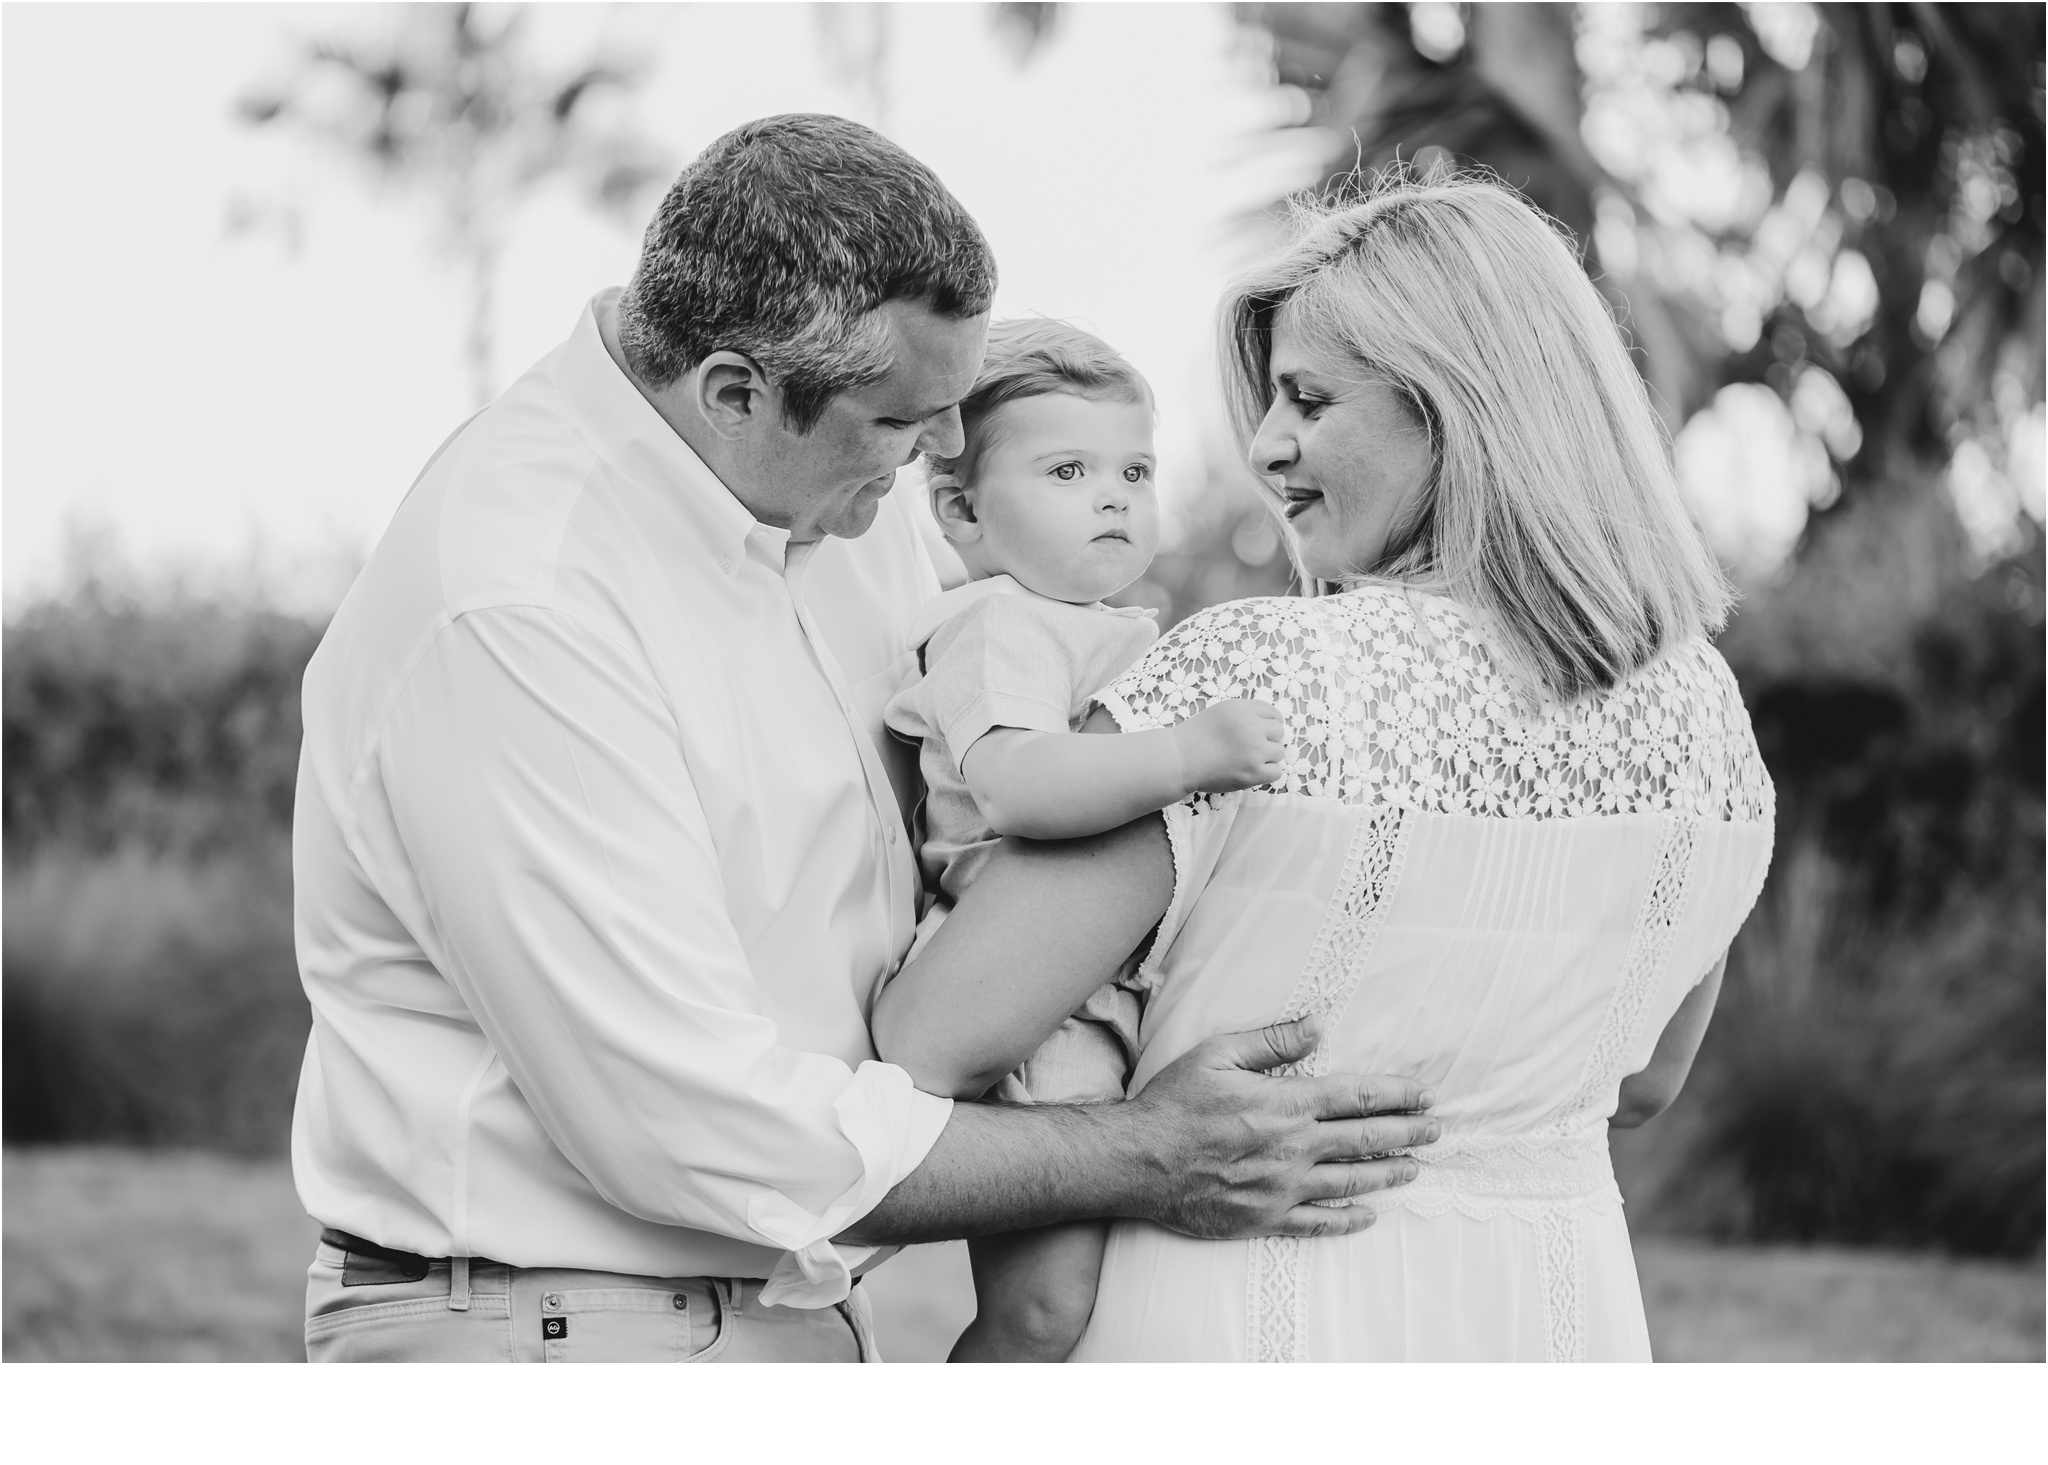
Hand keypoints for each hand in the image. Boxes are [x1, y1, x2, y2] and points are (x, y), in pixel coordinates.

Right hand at [1117, 1016, 1437, 1238]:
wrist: (1138, 1162)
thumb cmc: (1175, 1103)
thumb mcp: (1217, 1054)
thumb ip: (1271, 1041)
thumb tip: (1317, 1024)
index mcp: (1286, 1103)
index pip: (1356, 1097)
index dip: (1396, 1095)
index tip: (1424, 1094)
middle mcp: (1294, 1148)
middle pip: (1366, 1140)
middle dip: (1408, 1133)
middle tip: (1436, 1130)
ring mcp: (1284, 1188)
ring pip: (1352, 1181)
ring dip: (1389, 1174)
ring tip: (1415, 1168)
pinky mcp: (1266, 1219)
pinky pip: (1319, 1222)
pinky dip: (1349, 1219)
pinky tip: (1369, 1215)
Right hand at [1174, 699, 1284, 793]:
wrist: (1180, 760)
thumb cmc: (1198, 736)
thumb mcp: (1222, 711)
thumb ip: (1247, 712)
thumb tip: (1273, 722)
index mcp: (1243, 709)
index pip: (1273, 713)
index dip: (1267, 724)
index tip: (1259, 732)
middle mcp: (1251, 727)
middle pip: (1278, 732)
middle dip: (1267, 739)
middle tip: (1248, 748)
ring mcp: (1254, 750)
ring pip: (1278, 752)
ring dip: (1266, 757)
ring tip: (1246, 760)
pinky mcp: (1254, 772)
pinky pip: (1276, 771)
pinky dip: (1266, 773)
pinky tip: (1250, 771)